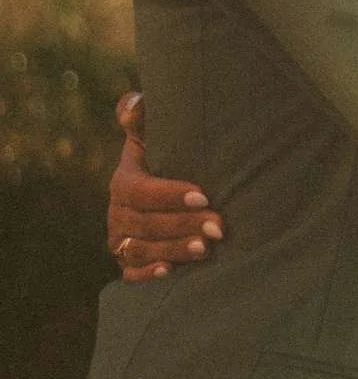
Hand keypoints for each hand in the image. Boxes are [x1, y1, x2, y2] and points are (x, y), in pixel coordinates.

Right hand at [107, 93, 223, 282]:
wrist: (171, 192)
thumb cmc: (172, 159)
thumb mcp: (159, 136)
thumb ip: (146, 118)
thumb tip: (135, 103)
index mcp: (124, 181)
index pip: (140, 190)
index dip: (169, 194)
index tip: (204, 194)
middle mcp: (118, 213)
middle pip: (144, 224)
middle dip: (183, 225)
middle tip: (219, 227)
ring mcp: (121, 240)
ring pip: (140, 250)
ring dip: (173, 250)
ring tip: (206, 249)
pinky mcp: (129, 263)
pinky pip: (130, 275)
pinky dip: (147, 276)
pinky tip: (170, 273)